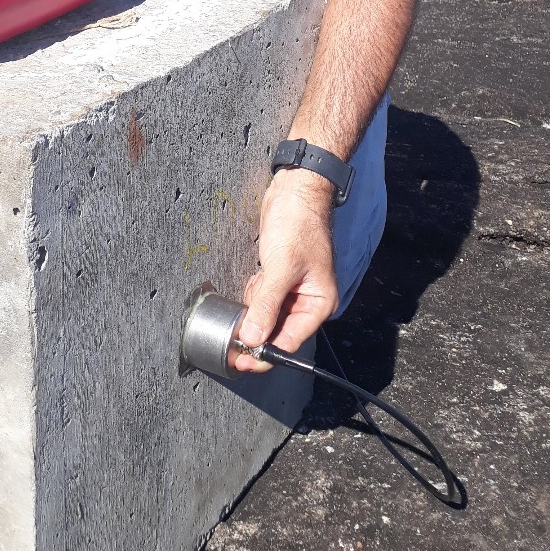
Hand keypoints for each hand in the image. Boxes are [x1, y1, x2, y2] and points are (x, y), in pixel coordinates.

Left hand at [234, 168, 338, 373]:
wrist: (295, 190)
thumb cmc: (299, 224)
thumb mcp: (281, 268)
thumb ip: (266, 305)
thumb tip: (251, 338)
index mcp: (318, 303)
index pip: (289, 341)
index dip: (264, 353)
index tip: (241, 361)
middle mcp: (307, 300)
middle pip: (277, 331)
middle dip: (256, 331)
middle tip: (231, 337)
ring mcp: (292, 288)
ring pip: (267, 315)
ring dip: (253, 310)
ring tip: (254, 288)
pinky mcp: (279, 276)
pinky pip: (263, 297)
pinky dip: (254, 294)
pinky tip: (256, 277)